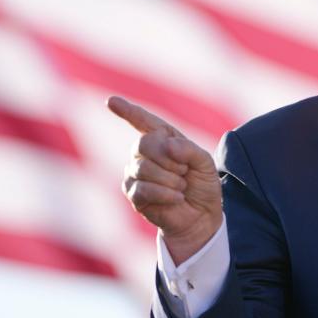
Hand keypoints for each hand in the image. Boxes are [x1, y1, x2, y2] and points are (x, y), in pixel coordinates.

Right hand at [107, 96, 222, 264]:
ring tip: (181, 187)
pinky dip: (164, 193)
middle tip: (184, 172)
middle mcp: (143, 152)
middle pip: (144, 144)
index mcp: (162, 138)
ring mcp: (135, 172)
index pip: (142, 120)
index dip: (127, 110)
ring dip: (170, 179)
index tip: (112, 101)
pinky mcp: (133, 193)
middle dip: (170, 160)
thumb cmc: (201, 185)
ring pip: (144, 168)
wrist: (201, 215)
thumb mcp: (205, 163)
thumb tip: (167, 146)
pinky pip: (143, 188)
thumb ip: (189, 149)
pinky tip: (175, 198)